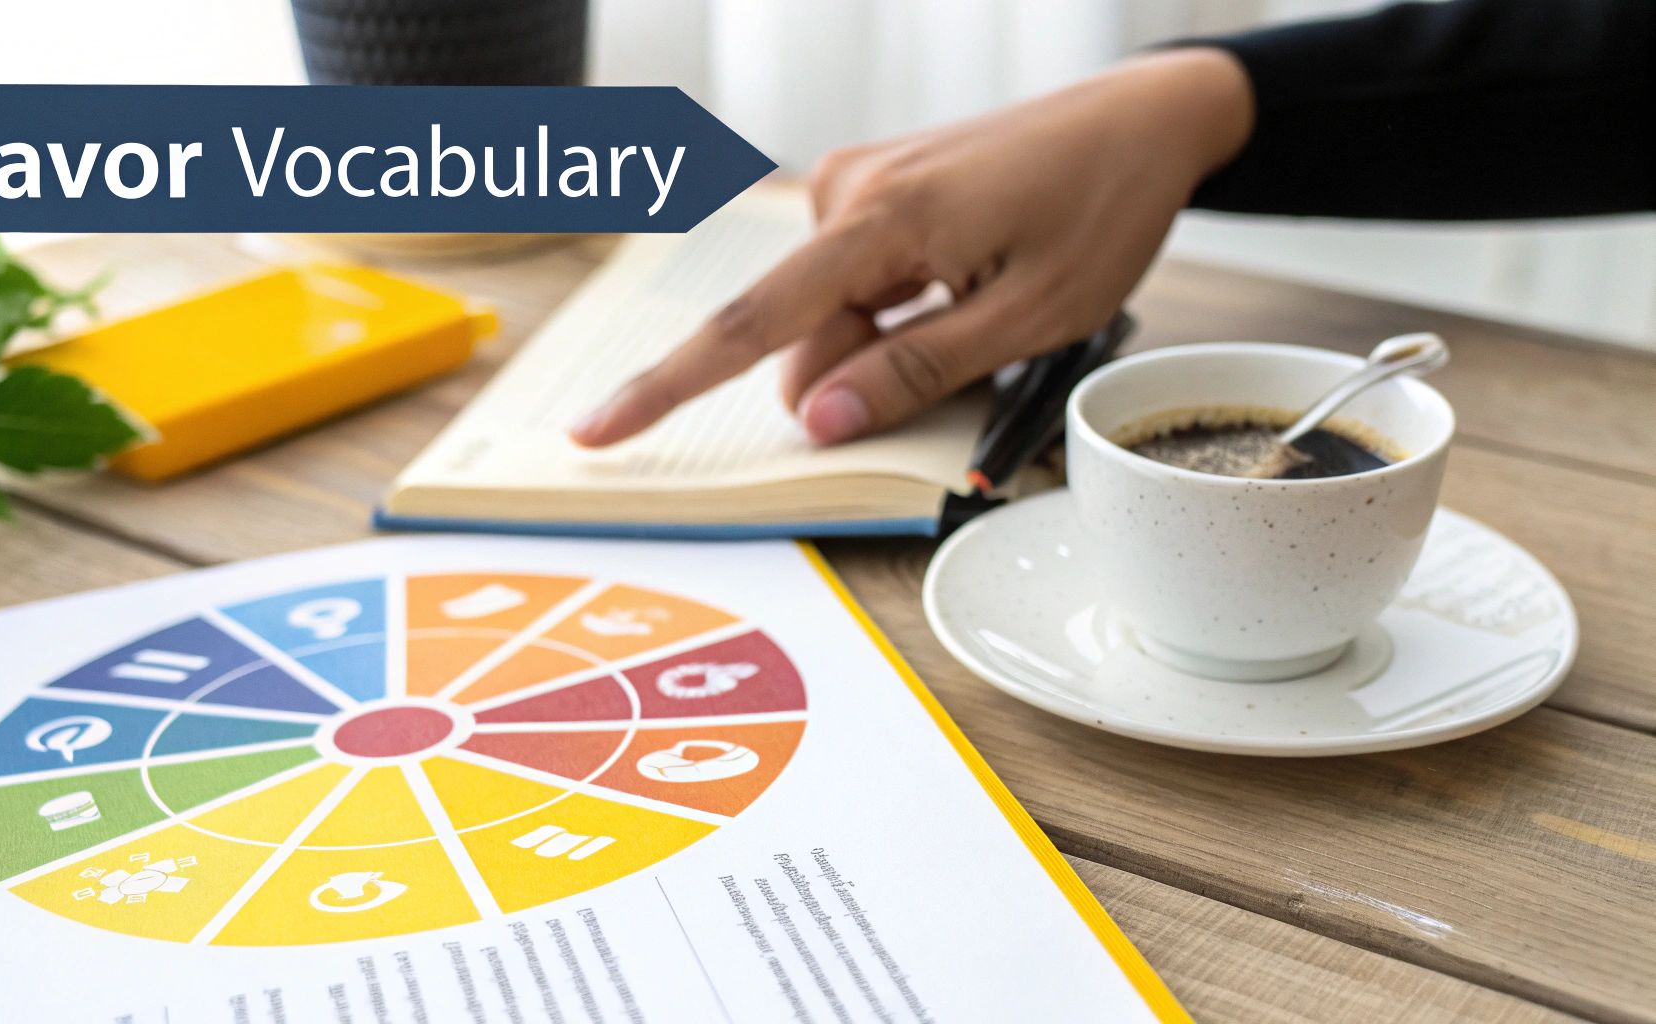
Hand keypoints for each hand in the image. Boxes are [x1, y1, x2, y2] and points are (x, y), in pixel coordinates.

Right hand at [570, 48, 1253, 447]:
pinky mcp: (874, 190)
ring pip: (832, 318)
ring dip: (890, 342)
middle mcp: (848, 193)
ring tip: (989, 298)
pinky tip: (967, 280)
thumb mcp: (1028, 316)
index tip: (598, 429)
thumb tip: (820, 420)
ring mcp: (858, 187)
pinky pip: (854, 284)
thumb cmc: (1101, 209)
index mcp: (882, 222)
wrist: (1144, 117)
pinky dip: (897, 310)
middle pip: (803, 337)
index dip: (668, 387)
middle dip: (861, 378)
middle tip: (972, 352)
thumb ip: (918, 370)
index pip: (752, 325)